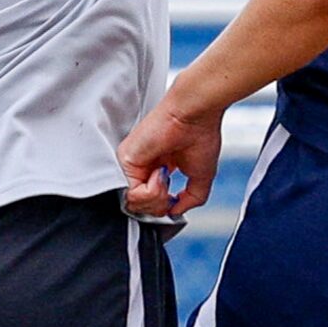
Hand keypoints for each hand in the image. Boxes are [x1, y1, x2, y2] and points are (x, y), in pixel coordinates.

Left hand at [119, 93, 222, 217]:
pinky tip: (162, 174)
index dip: (163, 208)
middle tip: (172, 192)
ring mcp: (133, 163)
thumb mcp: (200, 177)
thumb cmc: (201, 134)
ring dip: (156, 199)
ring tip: (168, 179)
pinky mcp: (126, 159)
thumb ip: (189, 199)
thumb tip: (175, 212)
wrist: (195, 114)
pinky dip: (152, 192)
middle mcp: (143, 166)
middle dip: (159, 207)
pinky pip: (132, 194)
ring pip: (134, 204)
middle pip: (140, 207)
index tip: (176, 199)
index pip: (150, 201)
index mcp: (158, 167)